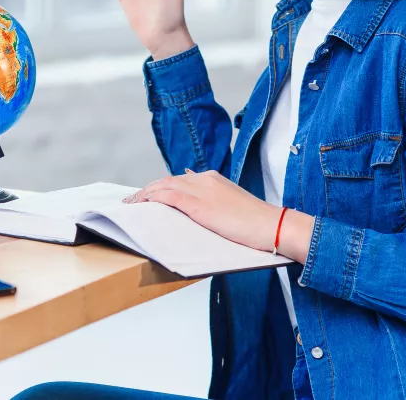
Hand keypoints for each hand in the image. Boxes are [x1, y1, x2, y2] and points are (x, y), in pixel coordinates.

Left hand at [123, 170, 315, 262]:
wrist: (273, 225)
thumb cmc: (256, 223)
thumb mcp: (232, 207)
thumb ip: (214, 204)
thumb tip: (195, 207)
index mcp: (213, 179)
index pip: (179, 179)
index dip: (160, 187)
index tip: (148, 195)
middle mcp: (205, 179)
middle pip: (167, 180)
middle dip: (148, 189)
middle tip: (133, 200)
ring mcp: (201, 190)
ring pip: (164, 186)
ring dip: (145, 194)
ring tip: (132, 203)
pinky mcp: (199, 205)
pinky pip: (168, 196)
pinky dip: (152, 198)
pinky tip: (143, 204)